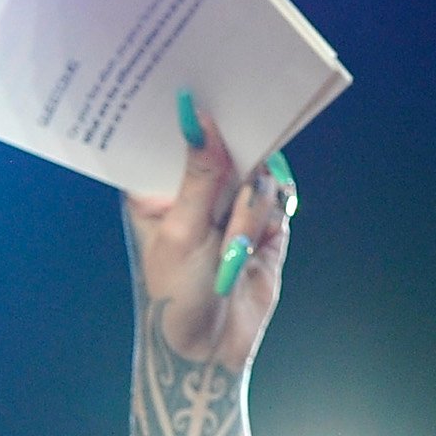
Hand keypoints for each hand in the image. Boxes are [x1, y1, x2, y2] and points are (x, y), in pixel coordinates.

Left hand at [129, 93, 293, 370]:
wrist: (208, 353)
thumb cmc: (175, 295)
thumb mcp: (182, 233)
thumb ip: (199, 176)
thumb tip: (200, 119)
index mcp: (157, 188)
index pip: (172, 136)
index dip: (187, 113)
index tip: (200, 81)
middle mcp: (195, 190)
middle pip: (222, 145)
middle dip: (233, 149)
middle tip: (234, 144)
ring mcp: (231, 206)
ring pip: (256, 174)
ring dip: (250, 208)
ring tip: (232, 248)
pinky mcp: (265, 225)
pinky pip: (278, 199)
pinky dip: (270, 216)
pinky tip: (255, 238)